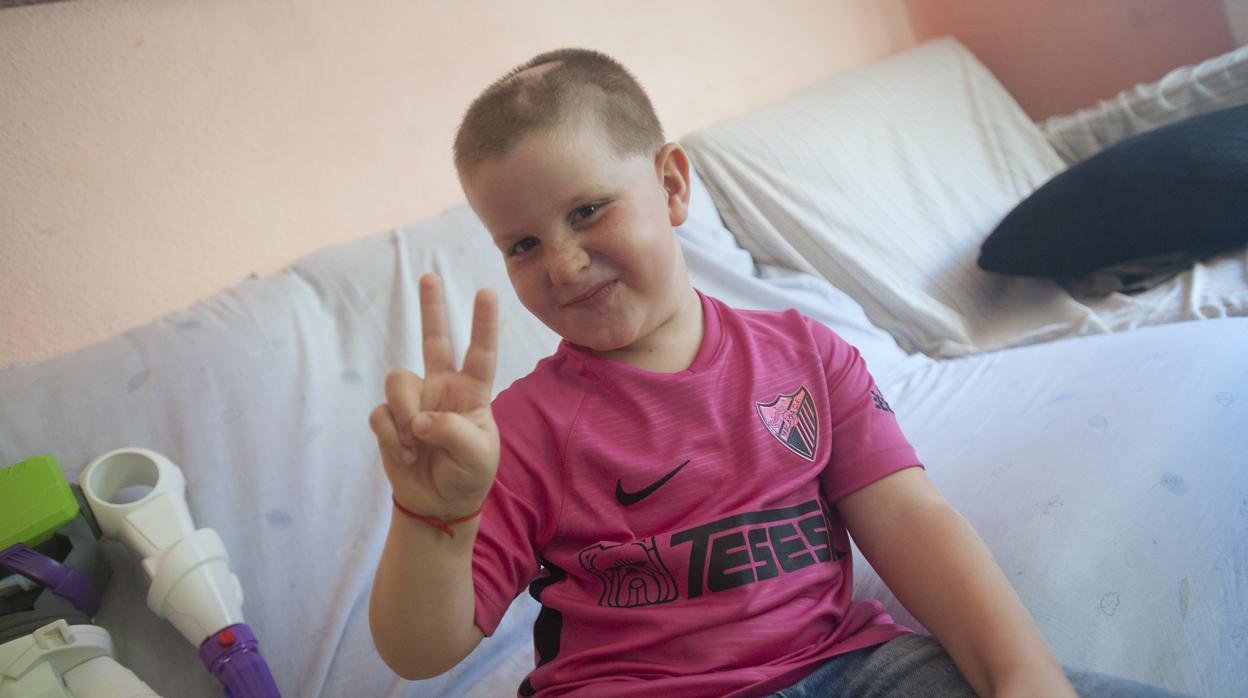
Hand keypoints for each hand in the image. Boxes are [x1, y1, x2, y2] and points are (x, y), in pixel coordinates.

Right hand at [369, 273, 499, 519]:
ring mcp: (415, 401)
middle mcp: (443, 389)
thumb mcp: (477, 457)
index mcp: (472, 393)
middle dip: (432, 309)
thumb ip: (454, 432)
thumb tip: (421, 419)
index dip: (484, 324)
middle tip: (431, 277)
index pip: (481, 354)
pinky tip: (404, 453)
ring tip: (415, 443)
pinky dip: (391, 436)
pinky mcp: (390, 418)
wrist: (437, 504)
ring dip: (405, 414)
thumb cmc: (467, 475)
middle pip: (435, 341)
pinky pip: (381, 413)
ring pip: (398, 381)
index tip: (487, 292)